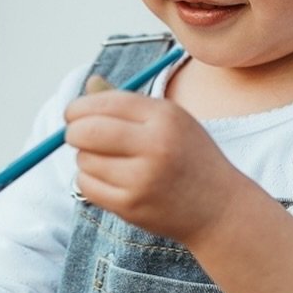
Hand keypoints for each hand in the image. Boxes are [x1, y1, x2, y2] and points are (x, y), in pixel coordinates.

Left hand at [63, 89, 238, 243]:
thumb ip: (128, 104)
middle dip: (72, 131)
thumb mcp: (170, 121)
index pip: (106, 102)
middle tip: (76, 135)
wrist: (219, 208)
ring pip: (84, 159)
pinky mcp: (131, 206)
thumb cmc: (190, 158)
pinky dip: (89, 181)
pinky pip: (86, 185)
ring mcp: (142, 179)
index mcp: (165, 117)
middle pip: (87, 130)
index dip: (79, 106)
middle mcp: (155, 145)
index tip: (74, 113)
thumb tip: (89, 84)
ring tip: (108, 162)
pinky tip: (109, 181)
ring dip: (86, 159)